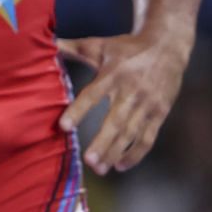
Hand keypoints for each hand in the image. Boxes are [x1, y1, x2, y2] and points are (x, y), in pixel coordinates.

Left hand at [58, 32, 190, 174]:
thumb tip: (44, 42)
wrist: (167, 46)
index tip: (63, 126)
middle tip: (88, 161)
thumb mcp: (99, 45)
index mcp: (113, 74)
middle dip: (102, 143)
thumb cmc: (126, 47)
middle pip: (116, 121)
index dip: (78, 111)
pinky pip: (148, 137)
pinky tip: (121, 165)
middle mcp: (131, 91)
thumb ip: (71, 47)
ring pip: (131, 133)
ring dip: (116, 152)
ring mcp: (148, 104)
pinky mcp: (160, 113)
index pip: (92, 95)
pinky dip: (136, 153)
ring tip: (100, 169)